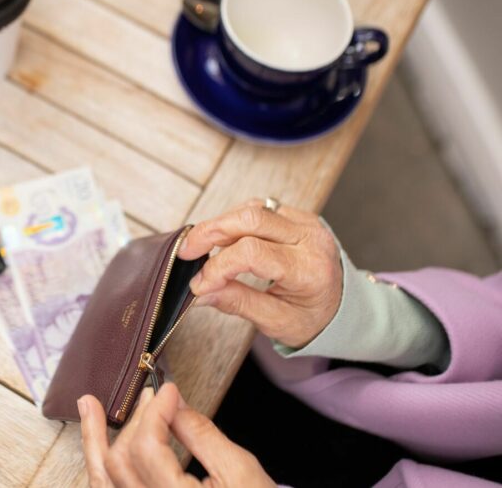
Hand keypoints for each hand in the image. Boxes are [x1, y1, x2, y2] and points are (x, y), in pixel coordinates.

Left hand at [79, 383, 274, 487]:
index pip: (147, 447)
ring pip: (102, 478)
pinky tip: (95, 441)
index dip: (155, 411)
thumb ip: (201, 434)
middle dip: (136, 420)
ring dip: (95, 438)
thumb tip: (172, 402)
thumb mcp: (239, 469)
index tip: (167, 389)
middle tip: (154, 397)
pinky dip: (99, 465)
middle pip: (121, 459)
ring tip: (89, 406)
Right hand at [178, 199, 341, 347]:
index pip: (252, 253)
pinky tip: (222, 237)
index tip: (199, 285)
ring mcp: (306, 223)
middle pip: (250, 218)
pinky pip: (260, 207)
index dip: (217, 266)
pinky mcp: (298, 216)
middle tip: (186, 251)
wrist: (343, 306)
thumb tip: (200, 292)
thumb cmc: (312, 317)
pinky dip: (234, 220)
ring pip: (252, 207)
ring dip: (220, 224)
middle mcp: (311, 239)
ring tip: (201, 246)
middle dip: (211, 232)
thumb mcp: (276, 321)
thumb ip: (237, 303)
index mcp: (309, 270)